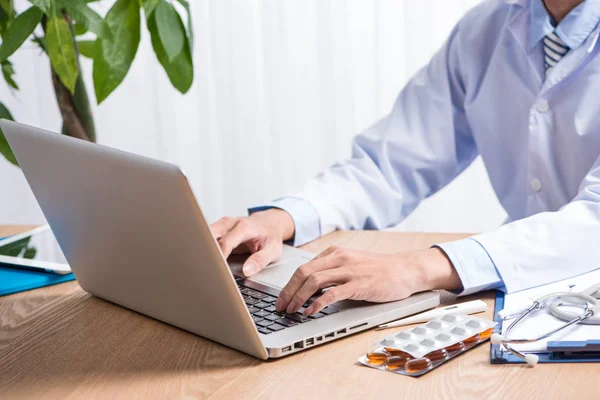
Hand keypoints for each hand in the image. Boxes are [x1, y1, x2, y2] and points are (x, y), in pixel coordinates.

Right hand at [210, 209, 294, 276]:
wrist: (269, 222)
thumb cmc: (270, 236)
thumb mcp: (272, 249)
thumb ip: (260, 260)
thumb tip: (247, 271)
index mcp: (244, 227)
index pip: (226, 242)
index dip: (219, 256)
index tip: (216, 268)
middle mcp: (230, 223)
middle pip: (210, 235)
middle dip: (205, 250)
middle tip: (204, 266)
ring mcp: (223, 225)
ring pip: (205, 234)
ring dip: (203, 248)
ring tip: (201, 264)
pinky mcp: (218, 228)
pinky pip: (206, 236)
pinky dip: (204, 247)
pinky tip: (204, 258)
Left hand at [275, 246, 461, 314]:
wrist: (405, 269)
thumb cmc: (379, 270)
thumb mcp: (351, 264)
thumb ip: (332, 271)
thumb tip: (309, 289)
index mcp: (335, 253)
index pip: (303, 268)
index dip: (288, 285)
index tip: (281, 299)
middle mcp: (339, 258)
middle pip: (304, 273)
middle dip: (288, 291)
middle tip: (281, 307)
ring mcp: (349, 270)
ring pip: (314, 281)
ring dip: (299, 297)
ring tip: (292, 311)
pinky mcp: (359, 284)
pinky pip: (333, 293)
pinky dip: (318, 302)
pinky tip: (310, 311)